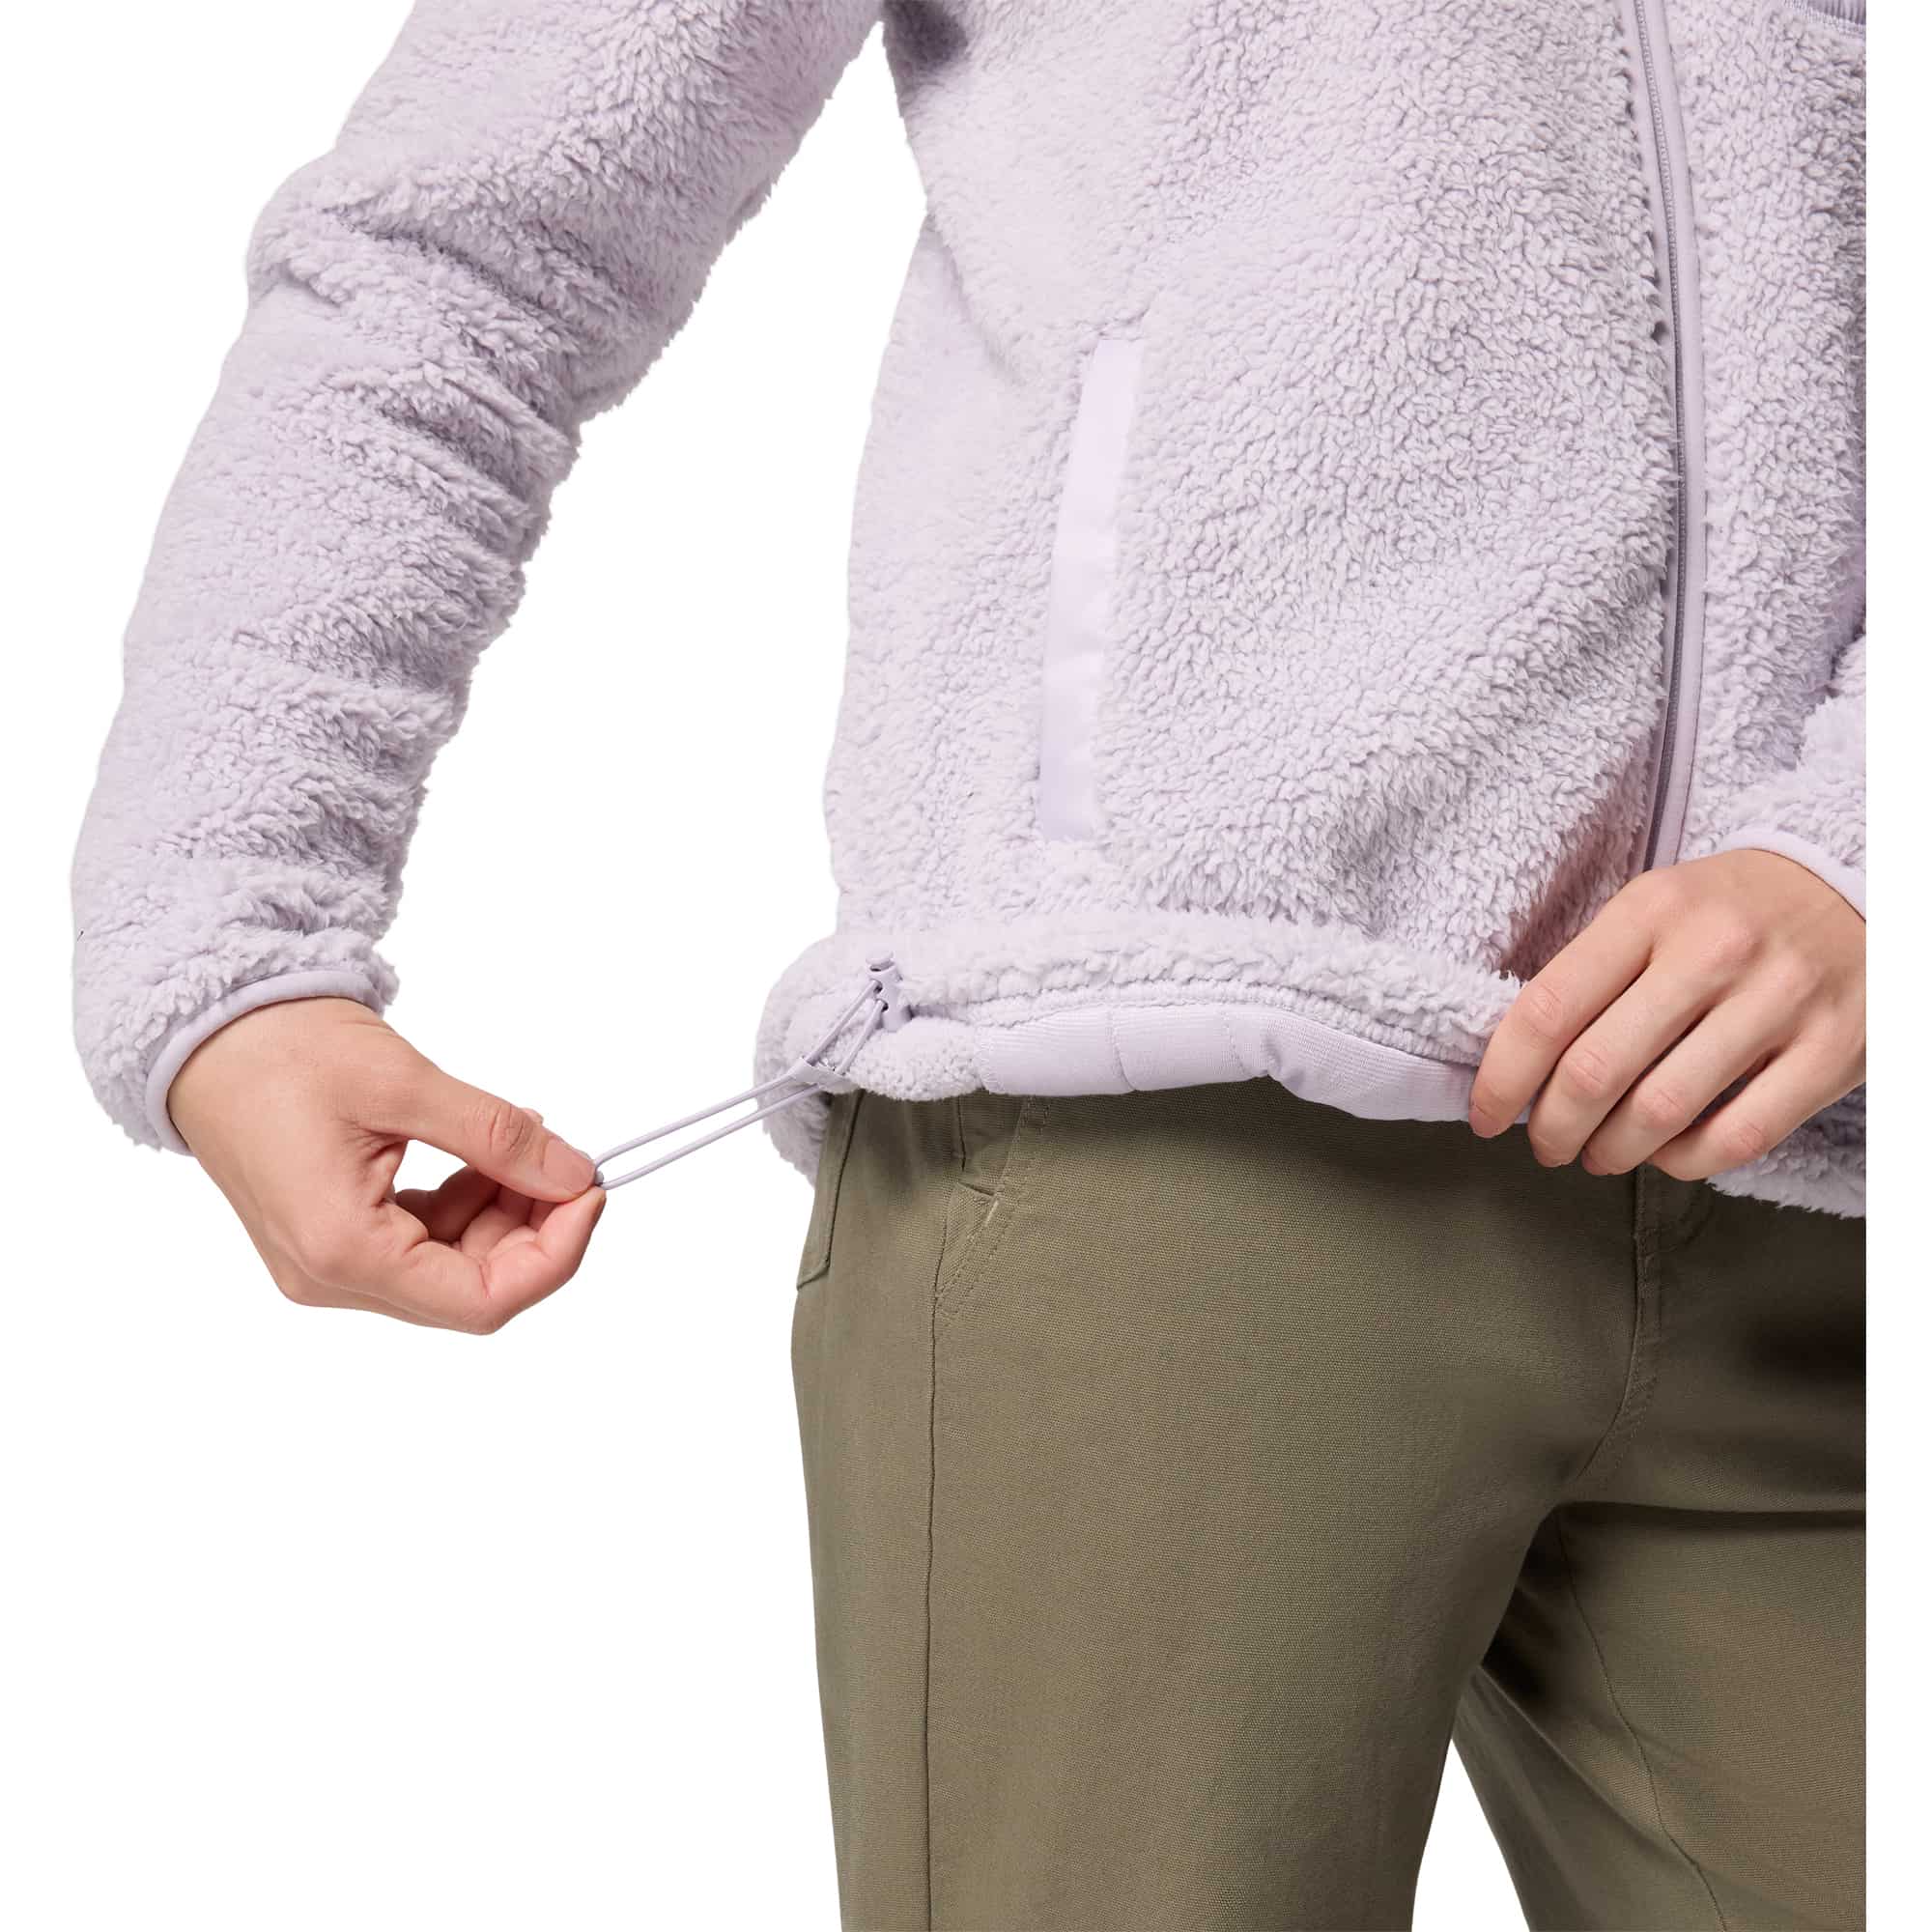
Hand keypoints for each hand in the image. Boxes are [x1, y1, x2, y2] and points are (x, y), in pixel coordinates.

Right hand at [170, 997, 604, 1331]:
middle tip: (566, 1163)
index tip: (588, 1193)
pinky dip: (465, 1204)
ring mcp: (327, 1262)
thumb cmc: (281, 1052)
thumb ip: (497, 1137)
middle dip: (532, 1230)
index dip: (554, 1255)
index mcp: (342, 1250)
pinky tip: (485, 1155)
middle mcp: (329, 1276)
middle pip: (469, 1289)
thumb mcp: (406, 1085)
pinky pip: (420, 1243)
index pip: (481, 1301)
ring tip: (522, 1144)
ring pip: (449, 1268)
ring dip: (502, 1214)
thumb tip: (572, 1174)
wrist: (206, 1034)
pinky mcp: (332, 1237)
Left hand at [1469, 850, 1864, 1180]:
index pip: (1548, 1010)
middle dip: (1552, 1129)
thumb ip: (1594, 971)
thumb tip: (1520, 1061)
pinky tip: (1666, 1154)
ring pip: (1659, 1113)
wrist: (1864, 887)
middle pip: (1595, 1072)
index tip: (1487, 1115)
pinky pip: (1736, 1137)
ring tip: (1599, 1155)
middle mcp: (1712, 952)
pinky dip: (1683, 1162)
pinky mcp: (1832, 1052)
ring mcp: (1777, 1002)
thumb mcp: (1658, 907)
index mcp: (1651, 910)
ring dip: (1611, 1152)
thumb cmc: (1734, 910)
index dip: (1502, 1078)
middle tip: (1545, 1145)